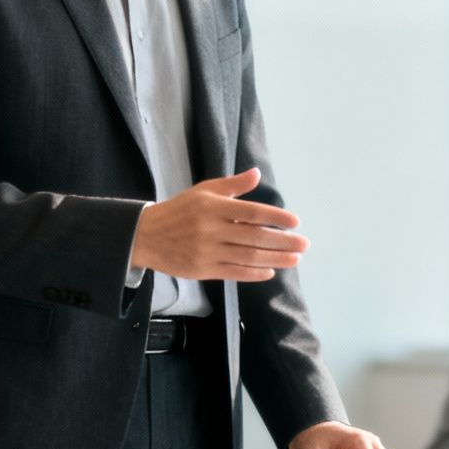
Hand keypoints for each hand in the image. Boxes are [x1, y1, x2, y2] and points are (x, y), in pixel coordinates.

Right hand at [130, 168, 308, 282]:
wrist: (145, 236)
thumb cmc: (179, 210)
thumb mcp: (203, 191)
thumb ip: (232, 185)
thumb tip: (257, 174)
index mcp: (213, 207)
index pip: (251, 212)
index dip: (275, 217)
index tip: (295, 222)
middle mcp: (211, 229)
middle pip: (254, 237)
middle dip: (283, 241)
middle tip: (304, 244)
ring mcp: (207, 252)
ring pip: (248, 257)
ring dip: (275, 259)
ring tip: (295, 259)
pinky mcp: (203, 270)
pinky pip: (234, 273)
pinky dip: (255, 273)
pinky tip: (271, 271)